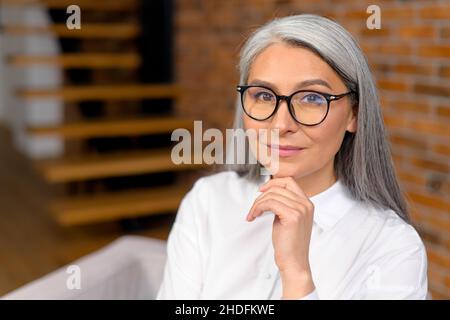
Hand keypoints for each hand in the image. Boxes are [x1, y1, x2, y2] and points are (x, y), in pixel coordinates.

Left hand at [246, 176, 314, 298]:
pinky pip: (269, 203)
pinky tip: (253, 216)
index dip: (273, 182)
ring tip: (253, 214)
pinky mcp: (292, 216)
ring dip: (257, 204)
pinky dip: (257, 208)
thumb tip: (269, 193)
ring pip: (272, 195)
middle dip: (262, 195)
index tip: (261, 190)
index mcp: (307, 203)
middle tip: (254, 208)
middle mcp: (306, 204)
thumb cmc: (289, 244)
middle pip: (279, 187)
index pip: (289, 181)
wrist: (294, 262)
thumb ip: (284, 204)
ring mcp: (301, 209)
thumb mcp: (288, 219)